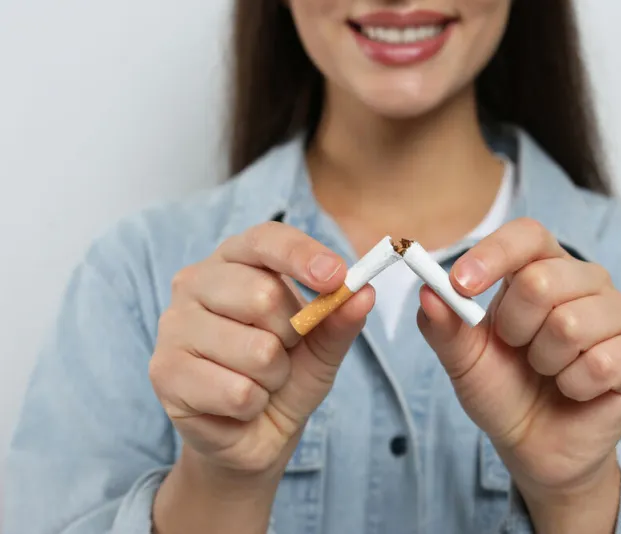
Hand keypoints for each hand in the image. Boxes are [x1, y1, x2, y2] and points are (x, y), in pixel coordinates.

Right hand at [149, 222, 373, 477]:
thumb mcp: (322, 347)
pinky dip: (253, 405)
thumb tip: (364, 293)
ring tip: (259, 381)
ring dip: (274, 377)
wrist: (253, 435)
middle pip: (264, 295)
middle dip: (292, 335)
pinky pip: (237, 391)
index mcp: (235, 261)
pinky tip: (238, 405)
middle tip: (282, 351)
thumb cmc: (285, 376)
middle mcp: (195, 283)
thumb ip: (340, 320)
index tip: (337, 276)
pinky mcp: (164, 372)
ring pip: (256, 350)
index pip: (266, 239)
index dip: (302, 255)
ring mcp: (174, 326)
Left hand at [417, 218, 620, 526]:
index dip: (494, 255)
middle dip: (515, 328)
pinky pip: (601, 362)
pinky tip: (575, 389)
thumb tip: (427, 292)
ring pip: (571, 323)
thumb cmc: (504, 389)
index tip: (462, 285)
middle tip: (519, 350)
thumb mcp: (463, 359)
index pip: (527, 235)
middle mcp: (586, 280)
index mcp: (542, 267)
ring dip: (546, 362)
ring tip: (548, 371)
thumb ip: (444, 325)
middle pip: (542, 280)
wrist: (536, 444)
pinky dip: (574, 385)